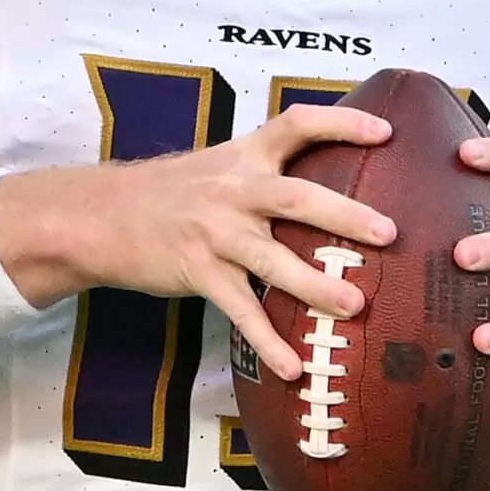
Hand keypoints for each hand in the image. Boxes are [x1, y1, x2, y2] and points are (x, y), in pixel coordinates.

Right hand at [5, 105, 396, 381]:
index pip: (298, 125)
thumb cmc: (172, 192)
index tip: (386, 132)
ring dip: (315, 284)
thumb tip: (329, 186)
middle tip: (388, 233)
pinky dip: (268, 340)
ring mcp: (215, 233)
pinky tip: (293, 367)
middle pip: (295, 197)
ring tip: (354, 304)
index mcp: (244, 154)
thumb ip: (267, 170)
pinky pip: (240, 309)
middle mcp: (233, 189)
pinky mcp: (198, 272)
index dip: (342, 124)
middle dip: (344, 215)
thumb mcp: (219, 164)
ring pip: (272, 259)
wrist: (101, 216)